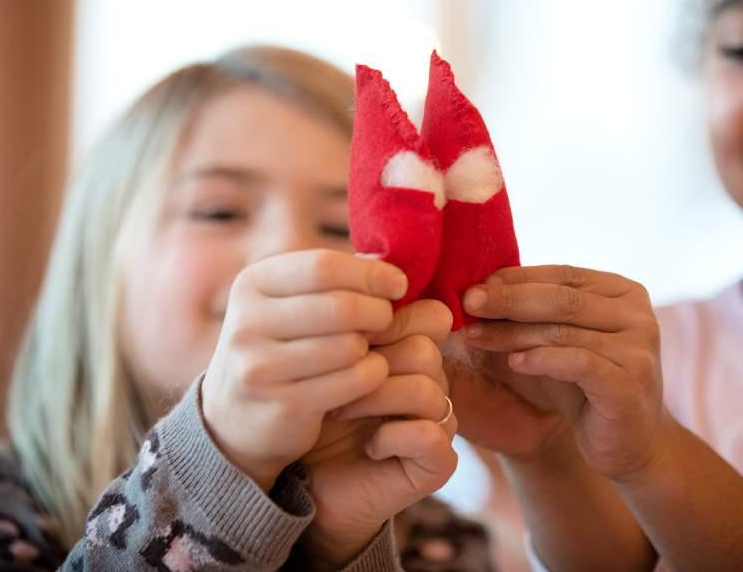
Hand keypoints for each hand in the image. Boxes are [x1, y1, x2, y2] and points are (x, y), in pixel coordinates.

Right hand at [201, 250, 406, 491]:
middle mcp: (247, 323)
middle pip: (339, 306)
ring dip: (374, 347)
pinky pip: (352, 381)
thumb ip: (336, 279)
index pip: (323, 266)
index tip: (399, 284)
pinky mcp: (281, 406)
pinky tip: (367, 373)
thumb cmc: (283, 344)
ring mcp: (259, 368)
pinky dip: (372, 374)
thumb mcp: (292, 302)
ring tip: (370, 348)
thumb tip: (387, 264)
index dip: (370, 274)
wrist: (236, 414)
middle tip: (387, 320)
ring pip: (348, 346)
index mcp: (253, 285)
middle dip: (377, 311)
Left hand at [301, 299, 457, 564]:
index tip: (329, 333)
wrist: (304, 483)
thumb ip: (341, 312)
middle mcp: (433, 378)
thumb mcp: (319, 354)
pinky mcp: (438, 461)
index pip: (426, 314)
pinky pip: (429, 433)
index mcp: (411, 346)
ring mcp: (439, 419)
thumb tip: (365, 259)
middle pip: (423, 346)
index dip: (380, 320)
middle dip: (367, 360)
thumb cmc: (309, 408)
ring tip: (336, 410)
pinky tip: (367, 446)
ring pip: (428, 387)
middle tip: (324, 375)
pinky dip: (391, 437)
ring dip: (374, 398)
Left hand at [458, 265, 666, 479]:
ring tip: (475, 336)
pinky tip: (512, 363)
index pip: (564, 275)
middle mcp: (639, 315)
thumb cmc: (587, 389)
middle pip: (562, 299)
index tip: (477, 285)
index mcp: (624, 294)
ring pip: (563, 331)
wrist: (629, 445)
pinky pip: (577, 363)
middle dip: (509, 299)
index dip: (518, 278)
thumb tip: (480, 289)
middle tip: (469, 302)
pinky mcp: (629, 382)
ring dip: (513, 333)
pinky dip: (541, 359)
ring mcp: (638, 348)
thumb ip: (536, 315)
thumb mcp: (560, 344)